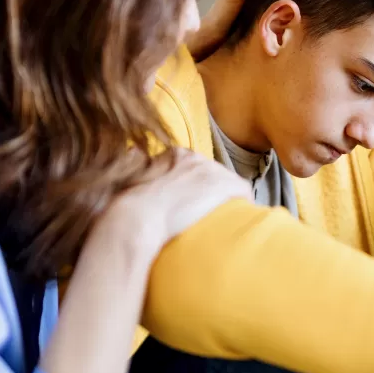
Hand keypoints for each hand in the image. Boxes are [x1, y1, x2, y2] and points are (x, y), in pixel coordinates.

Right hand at [101, 150, 249, 255]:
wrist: (137, 219)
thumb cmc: (129, 207)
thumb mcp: (133, 178)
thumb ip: (137, 163)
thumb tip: (133, 152)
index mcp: (176, 155)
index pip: (197, 167)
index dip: (198, 187)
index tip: (194, 202)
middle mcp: (196, 158)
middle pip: (215, 174)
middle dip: (214, 193)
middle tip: (208, 213)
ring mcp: (211, 171)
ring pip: (230, 183)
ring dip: (227, 201)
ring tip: (224, 219)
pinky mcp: (223, 186)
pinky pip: (244, 191)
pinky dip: (244, 204)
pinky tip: (240, 218)